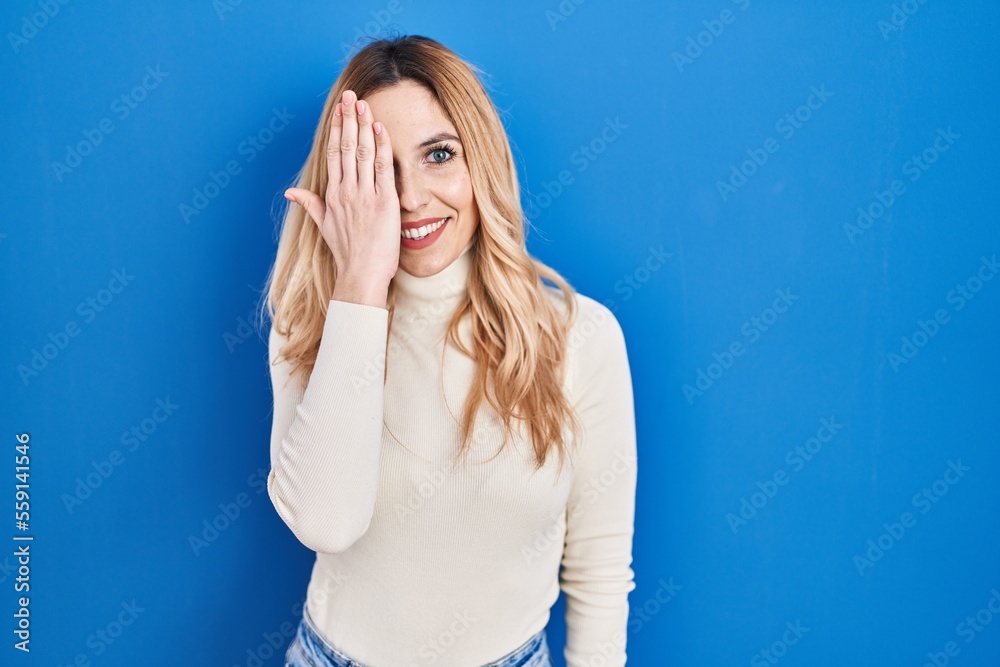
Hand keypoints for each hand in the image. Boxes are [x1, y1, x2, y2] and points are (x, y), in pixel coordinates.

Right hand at [285, 89, 399, 306]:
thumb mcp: (324, 226)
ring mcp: (364, 196)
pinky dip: (381, 146)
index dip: (336, 129)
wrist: (361, 275)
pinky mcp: (383, 202)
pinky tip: (380, 128)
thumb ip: (310, 204)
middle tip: (351, 95)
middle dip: (348, 118)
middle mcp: (346, 191)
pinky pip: (382, 168)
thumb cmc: (347, 253)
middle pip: (345, 147)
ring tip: (364, 104)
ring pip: (362, 152)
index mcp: (332, 195)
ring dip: (363, 125)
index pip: (333, 154)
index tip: (340, 109)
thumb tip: (290, 192)